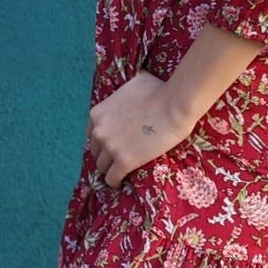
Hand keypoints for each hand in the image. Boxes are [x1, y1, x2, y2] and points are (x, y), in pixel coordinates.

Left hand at [86, 68, 194, 189]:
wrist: (174, 105)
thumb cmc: (159, 90)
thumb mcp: (133, 83)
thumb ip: (125, 91)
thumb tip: (135, 85)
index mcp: (98, 113)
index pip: (92, 134)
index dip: (103, 140)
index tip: (112, 145)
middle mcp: (99, 131)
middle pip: (96, 151)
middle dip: (106, 155)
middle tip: (117, 158)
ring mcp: (111, 147)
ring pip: (102, 167)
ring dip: (110, 169)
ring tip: (119, 173)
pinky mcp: (124, 161)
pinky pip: (112, 179)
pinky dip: (115, 182)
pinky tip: (120, 184)